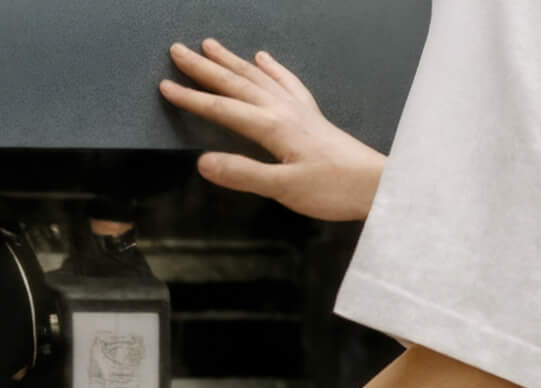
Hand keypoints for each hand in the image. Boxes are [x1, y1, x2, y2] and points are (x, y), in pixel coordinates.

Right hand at [160, 40, 384, 221]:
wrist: (374, 183)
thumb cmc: (331, 189)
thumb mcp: (283, 188)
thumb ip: (243, 174)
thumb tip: (203, 162)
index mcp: (272, 127)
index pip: (223, 109)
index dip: (192, 99)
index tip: (165, 86)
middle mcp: (282, 110)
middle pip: (236, 83)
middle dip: (205, 68)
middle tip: (178, 50)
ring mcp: (298, 109)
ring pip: (257, 76)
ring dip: (232, 60)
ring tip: (211, 45)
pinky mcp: (311, 114)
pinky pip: (286, 82)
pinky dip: (272, 68)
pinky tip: (263, 58)